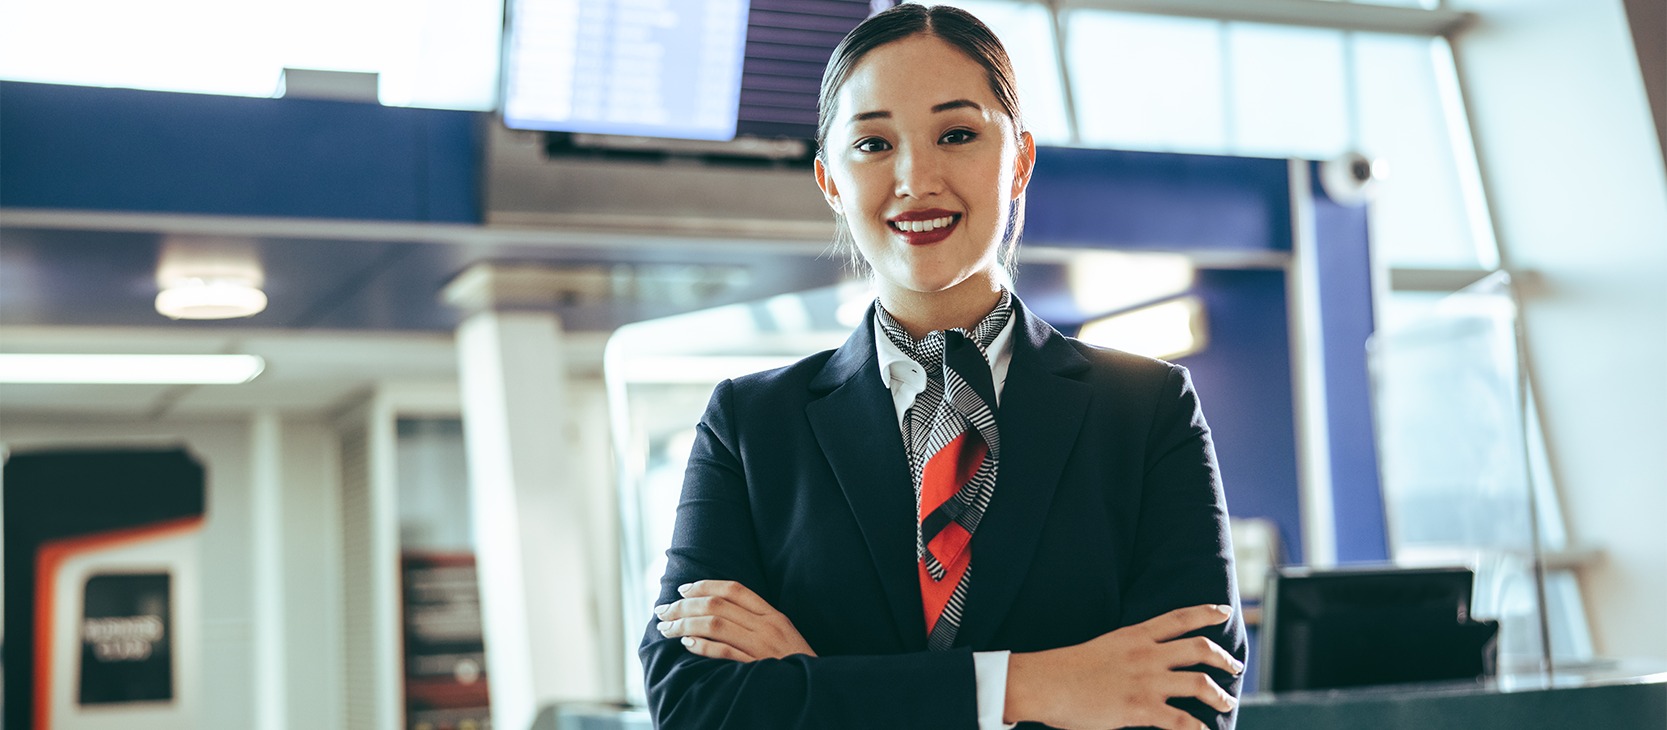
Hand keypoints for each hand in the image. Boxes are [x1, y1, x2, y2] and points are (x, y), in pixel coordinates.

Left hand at [654, 580, 816, 661]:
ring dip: (685, 624)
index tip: (682, 589)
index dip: (705, 585)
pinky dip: (702, 645)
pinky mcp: (757, 667)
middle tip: (663, 610)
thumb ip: (757, 621)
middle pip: (718, 605)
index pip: (734, 589)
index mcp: (773, 615)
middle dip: (684, 605)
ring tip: (666, 628)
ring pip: (715, 624)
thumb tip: (719, 611)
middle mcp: (767, 625)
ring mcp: (762, 646)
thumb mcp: (782, 634)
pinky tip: (686, 644)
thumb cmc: (795, 663)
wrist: (817, 687)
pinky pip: (724, 651)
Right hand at [1006, 604, 1242, 729]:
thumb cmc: (1066, 669)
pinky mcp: (1140, 708)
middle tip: (1235, 667)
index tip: (1223, 612)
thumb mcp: (1104, 648)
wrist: (1045, 682)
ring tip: (1226, 703)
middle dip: (1223, 658)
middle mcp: (1146, 654)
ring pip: (1199, 683)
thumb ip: (1128, 652)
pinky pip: (1181, 720)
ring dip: (1219, 695)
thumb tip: (1144, 664)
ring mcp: (1145, 681)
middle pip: (1199, 649)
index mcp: (1134, 635)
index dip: (1205, 613)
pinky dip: (1197, 728)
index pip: (1178, 618)